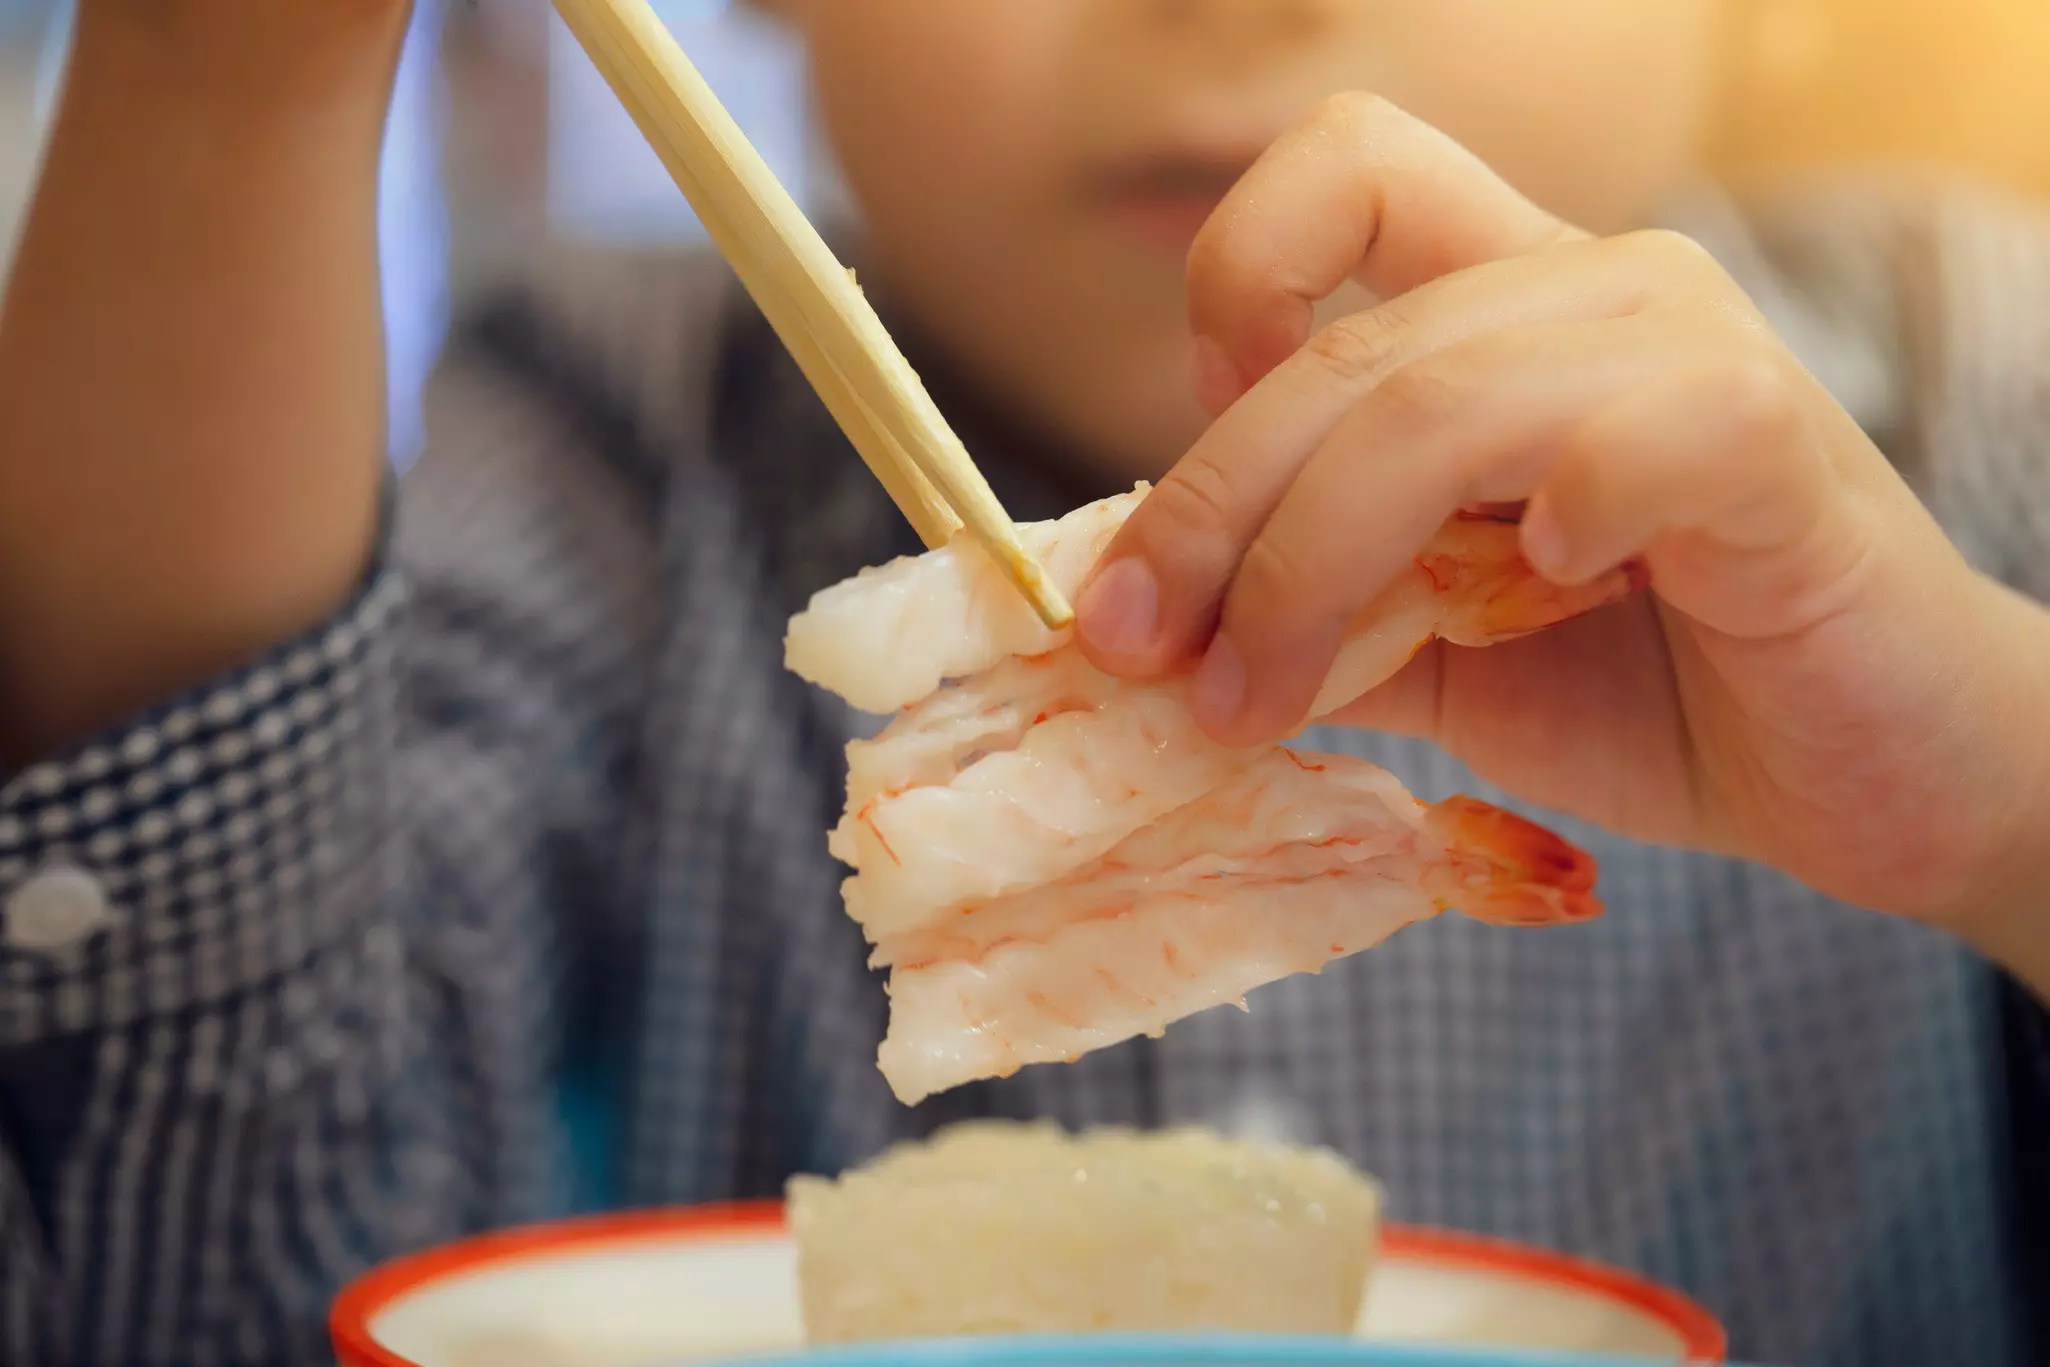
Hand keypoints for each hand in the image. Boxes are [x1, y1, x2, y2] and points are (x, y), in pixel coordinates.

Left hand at [1075, 95, 2049, 951]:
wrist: (1873, 780)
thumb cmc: (1655, 696)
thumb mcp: (1433, 660)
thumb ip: (1311, 614)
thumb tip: (1139, 625)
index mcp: (1504, 312)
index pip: (1347, 172)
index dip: (1235, 286)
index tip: (1196, 474)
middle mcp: (1591, 293)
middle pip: (1341, 345)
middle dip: (1205, 515)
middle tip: (1140, 656)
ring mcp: (1690, 351)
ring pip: (1438, 397)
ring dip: (1314, 564)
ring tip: (1266, 698)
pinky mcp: (1779, 443)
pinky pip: (1643, 432)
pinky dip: (1563, 514)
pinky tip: (1544, 595)